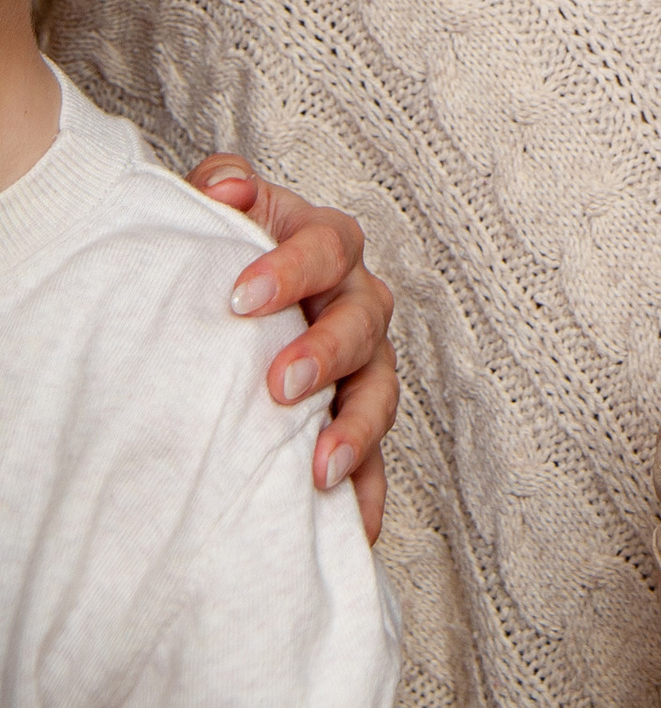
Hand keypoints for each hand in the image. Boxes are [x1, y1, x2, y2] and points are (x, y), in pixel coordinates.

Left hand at [189, 159, 396, 538]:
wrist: (232, 314)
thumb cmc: (228, 260)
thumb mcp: (220, 214)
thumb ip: (222, 187)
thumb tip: (225, 189)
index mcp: (326, 246)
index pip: (326, 244)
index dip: (291, 268)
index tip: (240, 300)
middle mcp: (356, 303)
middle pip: (365, 318)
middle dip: (326, 352)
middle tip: (279, 386)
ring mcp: (364, 366)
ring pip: (381, 389)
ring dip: (356, 427)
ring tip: (321, 468)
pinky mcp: (356, 424)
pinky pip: (378, 461)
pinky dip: (368, 495)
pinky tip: (354, 532)